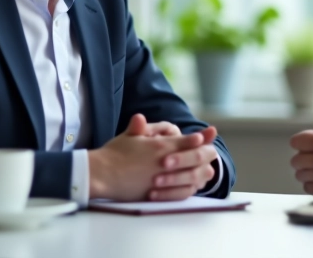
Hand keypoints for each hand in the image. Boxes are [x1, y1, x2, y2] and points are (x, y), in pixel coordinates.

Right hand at [87, 114, 216, 200]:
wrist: (102, 176)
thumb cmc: (113, 155)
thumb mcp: (127, 137)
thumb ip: (139, 128)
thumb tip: (140, 117)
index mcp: (160, 146)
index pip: (189, 141)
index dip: (200, 138)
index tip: (207, 135)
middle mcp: (165, 162)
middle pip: (196, 158)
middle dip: (205, 153)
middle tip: (211, 151)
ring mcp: (164, 179)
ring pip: (194, 176)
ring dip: (201, 171)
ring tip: (206, 169)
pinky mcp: (159, 194)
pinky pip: (183, 193)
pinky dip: (191, 188)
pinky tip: (192, 185)